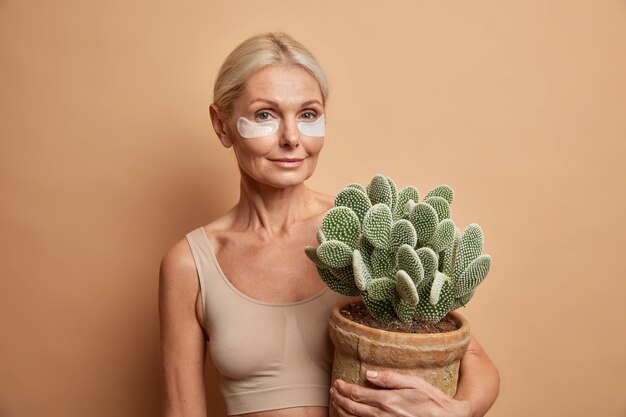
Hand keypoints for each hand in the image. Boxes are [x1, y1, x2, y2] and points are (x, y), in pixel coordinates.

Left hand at [330, 370, 471, 416]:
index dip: (344, 388)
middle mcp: (382, 415)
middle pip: (352, 408)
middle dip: (339, 399)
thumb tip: (369, 373)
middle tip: (333, 391)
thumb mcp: (413, 382)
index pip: (357, 394)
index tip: (337, 382)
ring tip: (337, 402)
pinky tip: (351, 416)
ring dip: (343, 410)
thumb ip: (390, 378)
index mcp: (387, 400)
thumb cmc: (431, 399)